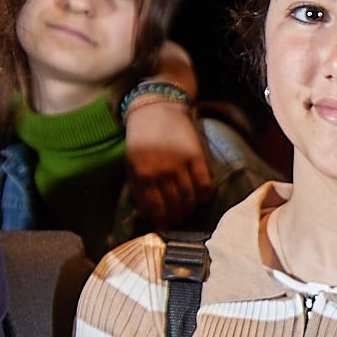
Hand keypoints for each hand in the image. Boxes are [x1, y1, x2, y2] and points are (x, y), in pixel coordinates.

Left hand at [121, 89, 216, 227]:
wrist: (155, 109)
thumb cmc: (141, 139)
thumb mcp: (131, 164)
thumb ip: (138, 190)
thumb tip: (147, 215)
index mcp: (142, 174)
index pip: (155, 208)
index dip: (162, 221)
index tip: (165, 227)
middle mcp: (161, 171)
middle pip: (174, 205)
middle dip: (176, 217)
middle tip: (178, 220)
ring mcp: (180, 163)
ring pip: (189, 197)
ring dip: (190, 209)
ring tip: (188, 211)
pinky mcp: (196, 155)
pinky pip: (204, 183)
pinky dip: (204, 195)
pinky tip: (202, 198)